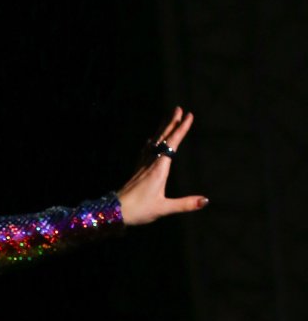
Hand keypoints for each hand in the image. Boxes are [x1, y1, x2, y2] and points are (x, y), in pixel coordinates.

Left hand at [116, 106, 207, 225]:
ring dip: (162, 129)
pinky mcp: (137, 170)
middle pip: (162, 138)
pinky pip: (146, 150)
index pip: (172, 143)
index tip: (189, 116)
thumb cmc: (139, 210)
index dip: (181, 129)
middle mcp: (150, 163)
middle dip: (171, 123)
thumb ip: (185, 204)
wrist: (115, 211)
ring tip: (167, 118)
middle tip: (178, 108)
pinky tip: (150, 140)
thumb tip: (205, 201)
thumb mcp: (164, 208)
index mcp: (159, 169)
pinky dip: (151, 142)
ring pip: (154, 142)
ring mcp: (142, 165)